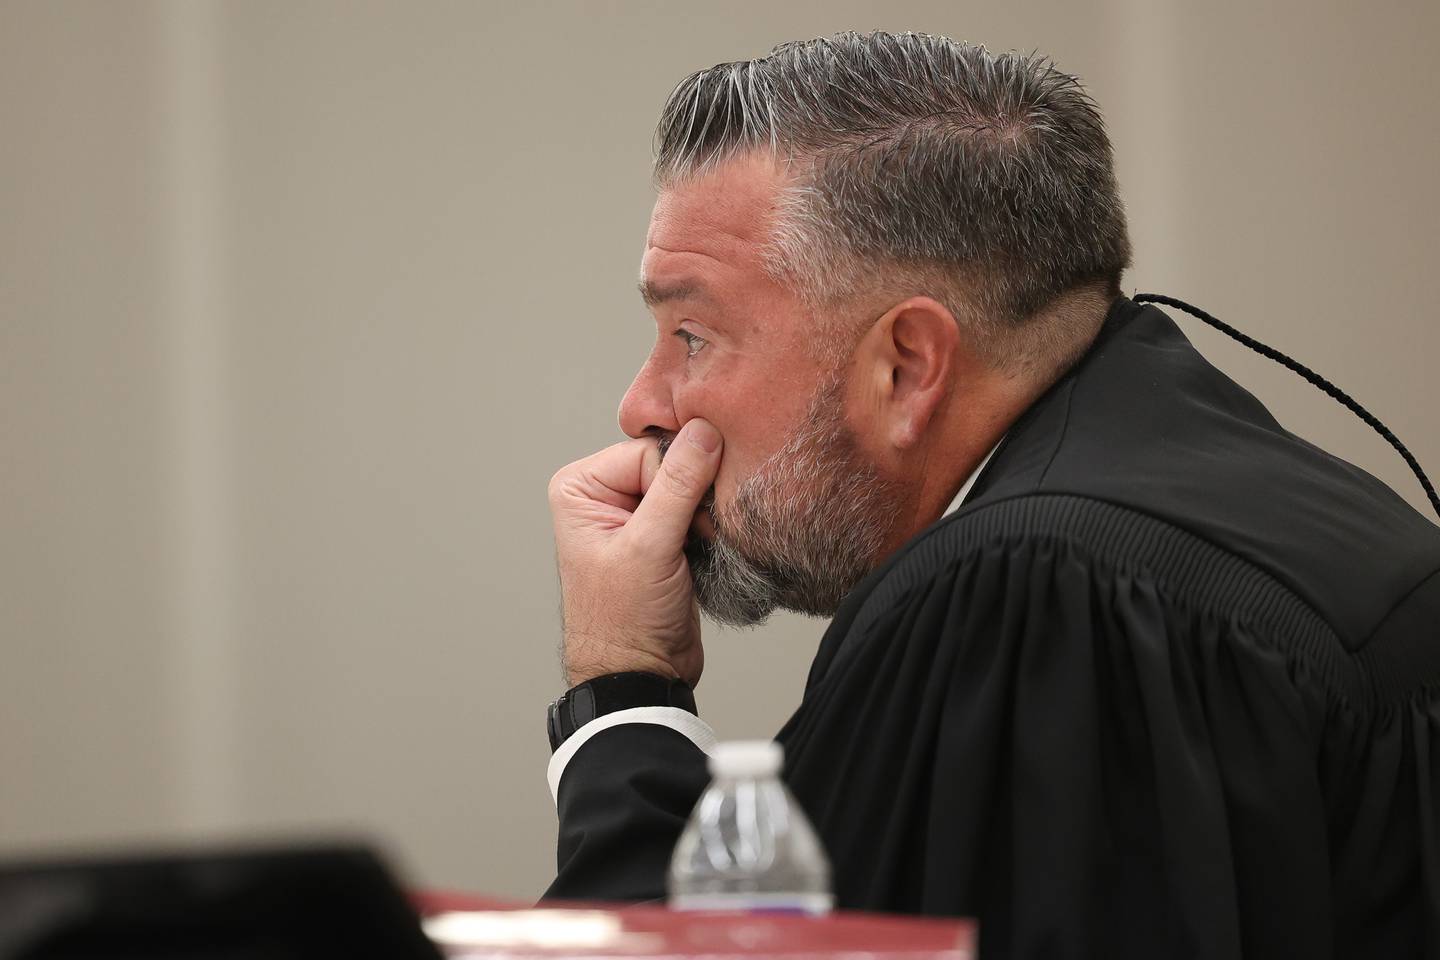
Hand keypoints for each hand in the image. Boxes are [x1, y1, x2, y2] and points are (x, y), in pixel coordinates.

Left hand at [548, 418, 722, 687]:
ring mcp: (634, 515)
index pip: (648, 451)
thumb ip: (678, 485)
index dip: (676, 482)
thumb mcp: (650, 547)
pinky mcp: (663, 535)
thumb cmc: (624, 622)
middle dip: (693, 497)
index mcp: (581, 487)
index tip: (686, 521)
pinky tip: (704, 550)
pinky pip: (697, 509)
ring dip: (703, 513)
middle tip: (693, 536)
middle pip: (671, 464)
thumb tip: (704, 431)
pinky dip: (709, 526)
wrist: (641, 675)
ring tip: (696, 547)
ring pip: (689, 485)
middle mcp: (603, 495)